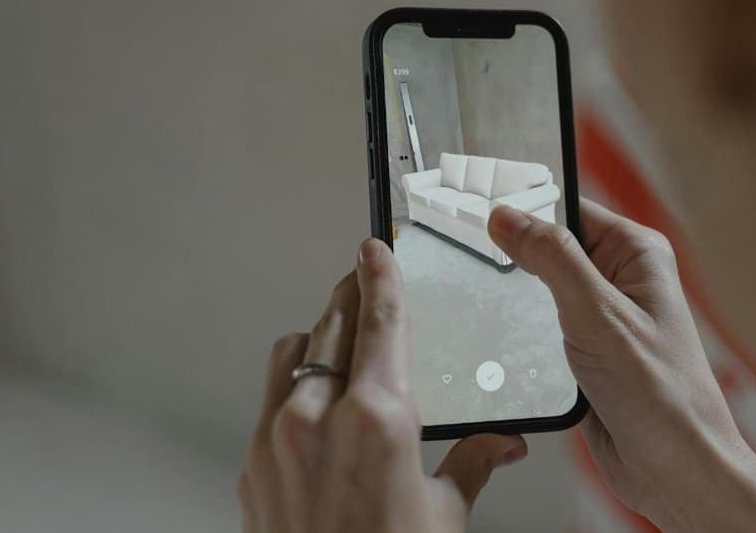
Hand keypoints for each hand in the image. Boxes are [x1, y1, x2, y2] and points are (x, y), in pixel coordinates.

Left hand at [238, 238, 526, 532]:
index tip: (375, 249)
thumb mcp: (445, 515)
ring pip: (294, 352)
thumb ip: (472, 463)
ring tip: (342, 341)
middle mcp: (318, 417)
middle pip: (332, 323)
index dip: (379, 274)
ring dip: (319, 336)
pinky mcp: (253, 463)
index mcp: (378, 419)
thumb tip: (501, 444)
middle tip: (365, 285)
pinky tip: (318, 402)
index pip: (379, 319)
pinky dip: (297, 382)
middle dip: (351, 297)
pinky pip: (272, 397)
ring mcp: (277, 439)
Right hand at [488, 200, 755, 531]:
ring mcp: (604, 320)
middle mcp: (622, 281)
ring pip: (540, 295)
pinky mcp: (588, 355)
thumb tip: (508, 217)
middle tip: (481, 267)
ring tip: (495, 311)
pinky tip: (511, 349)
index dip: (526, 211)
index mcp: (636, 254)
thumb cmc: (662, 395)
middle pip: (551, 251)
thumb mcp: (597, 314)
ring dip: (519, 307)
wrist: (675, 469)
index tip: (482, 215)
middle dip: (517, 263)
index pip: (570, 209)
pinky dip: (523, 341)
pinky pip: (542, 333)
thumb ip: (552, 259)